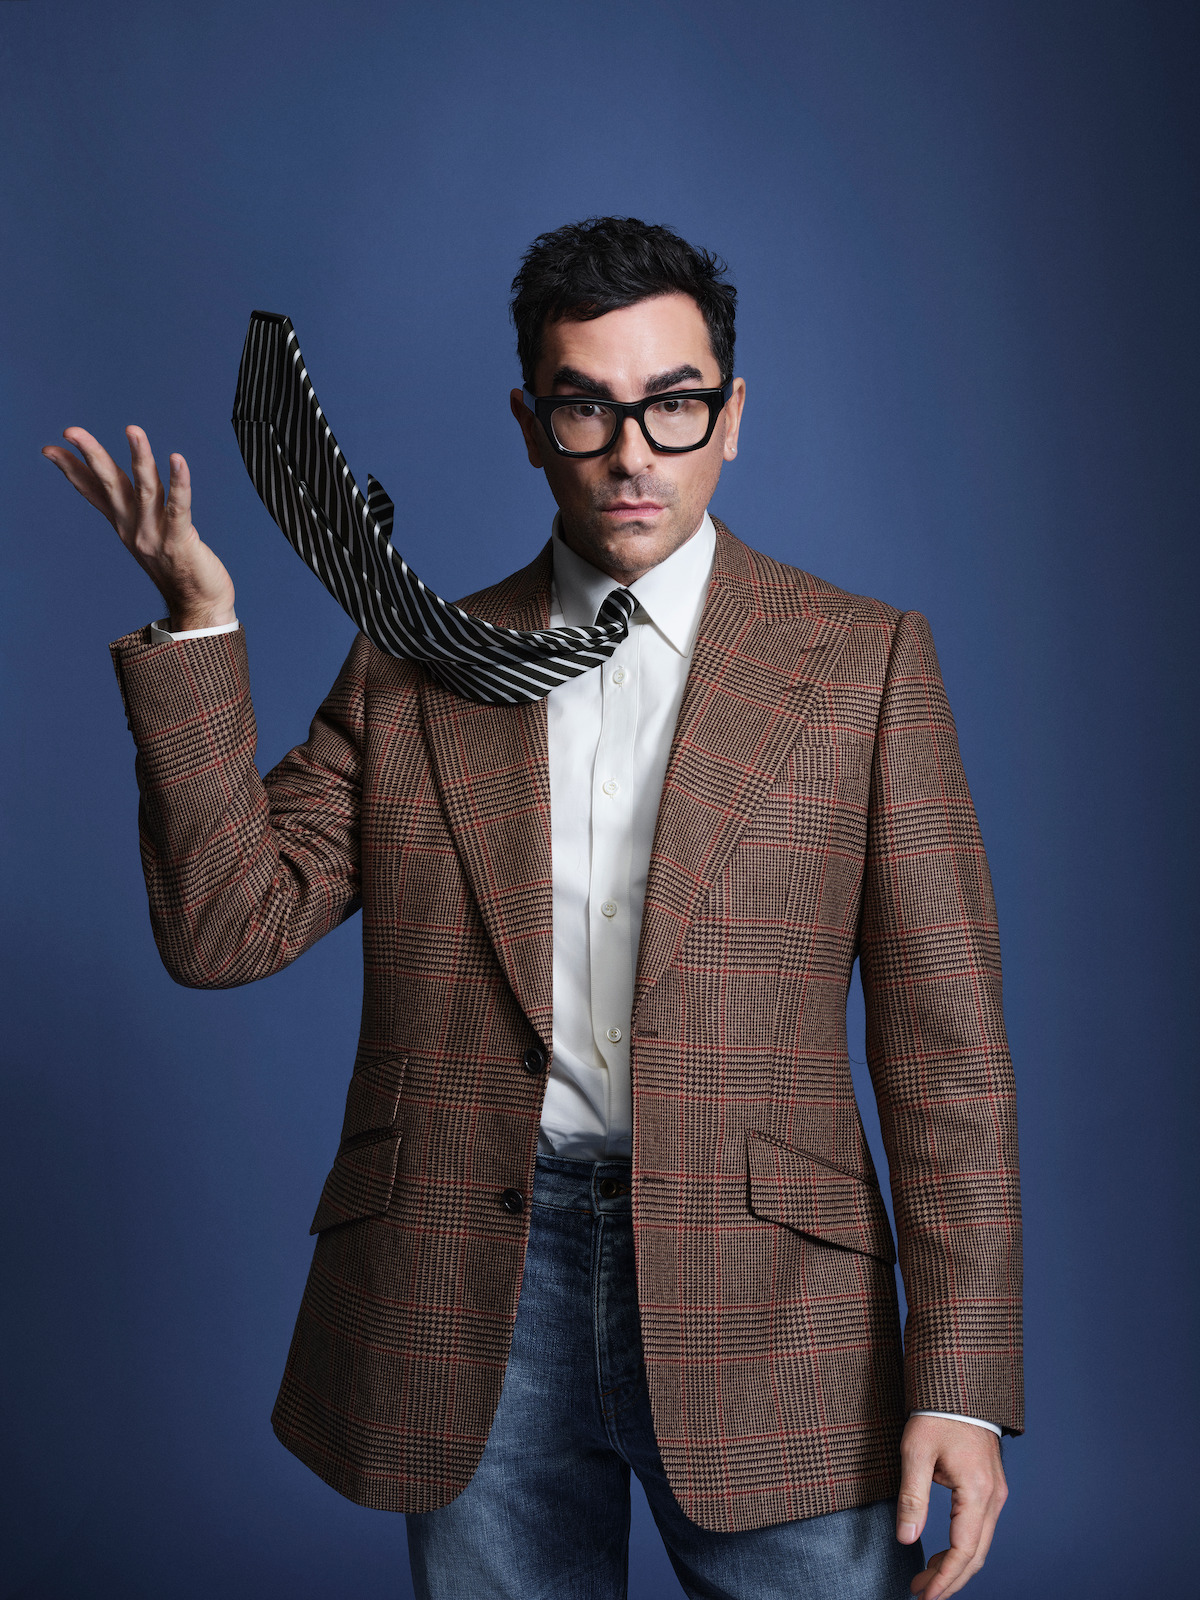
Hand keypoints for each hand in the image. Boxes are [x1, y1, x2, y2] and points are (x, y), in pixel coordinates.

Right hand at [43, 425, 235, 630]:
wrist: (199, 606)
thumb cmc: (178, 568)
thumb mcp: (146, 537)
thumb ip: (136, 511)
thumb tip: (122, 490)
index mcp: (124, 525)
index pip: (93, 492)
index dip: (72, 470)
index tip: (50, 448)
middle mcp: (134, 528)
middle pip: (110, 484)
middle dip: (92, 455)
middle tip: (72, 431)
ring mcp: (155, 535)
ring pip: (145, 488)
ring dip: (139, 457)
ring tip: (133, 430)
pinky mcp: (180, 541)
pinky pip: (178, 507)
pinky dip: (179, 482)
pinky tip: (177, 459)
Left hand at [897, 1415, 1007, 1598]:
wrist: (958, 1386)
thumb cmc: (936, 1413)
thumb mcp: (915, 1452)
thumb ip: (912, 1497)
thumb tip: (906, 1539)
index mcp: (977, 1491)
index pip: (964, 1551)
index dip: (944, 1578)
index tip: (923, 1595)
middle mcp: (993, 1497)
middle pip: (976, 1554)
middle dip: (949, 1579)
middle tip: (920, 1593)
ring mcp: (995, 1492)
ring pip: (979, 1544)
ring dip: (955, 1566)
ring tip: (926, 1578)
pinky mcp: (990, 1487)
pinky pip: (979, 1528)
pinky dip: (962, 1547)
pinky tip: (942, 1553)